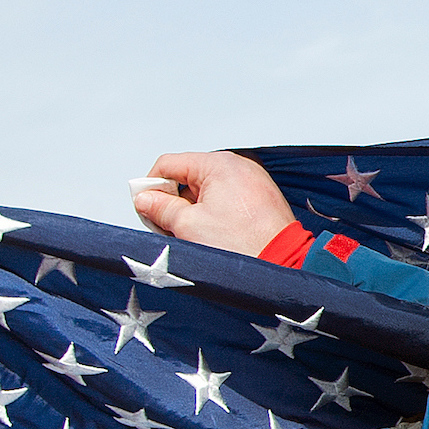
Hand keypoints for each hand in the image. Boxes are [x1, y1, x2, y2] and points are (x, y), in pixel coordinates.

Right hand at [132, 151, 295, 257]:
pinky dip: (214, 216)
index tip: (147, 207)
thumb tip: (145, 199)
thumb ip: (160, 208)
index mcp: (219, 164)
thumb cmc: (243, 244)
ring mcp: (252, 183)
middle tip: (168, 228)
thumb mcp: (188, 225)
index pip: (169, 164)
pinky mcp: (261, 200)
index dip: (151, 185)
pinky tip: (213, 237)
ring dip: (193, 212)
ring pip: (207, 192)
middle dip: (174, 202)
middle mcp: (239, 167)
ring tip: (194, 237)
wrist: (283, 264)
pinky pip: (227, 201)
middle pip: (188, 177)